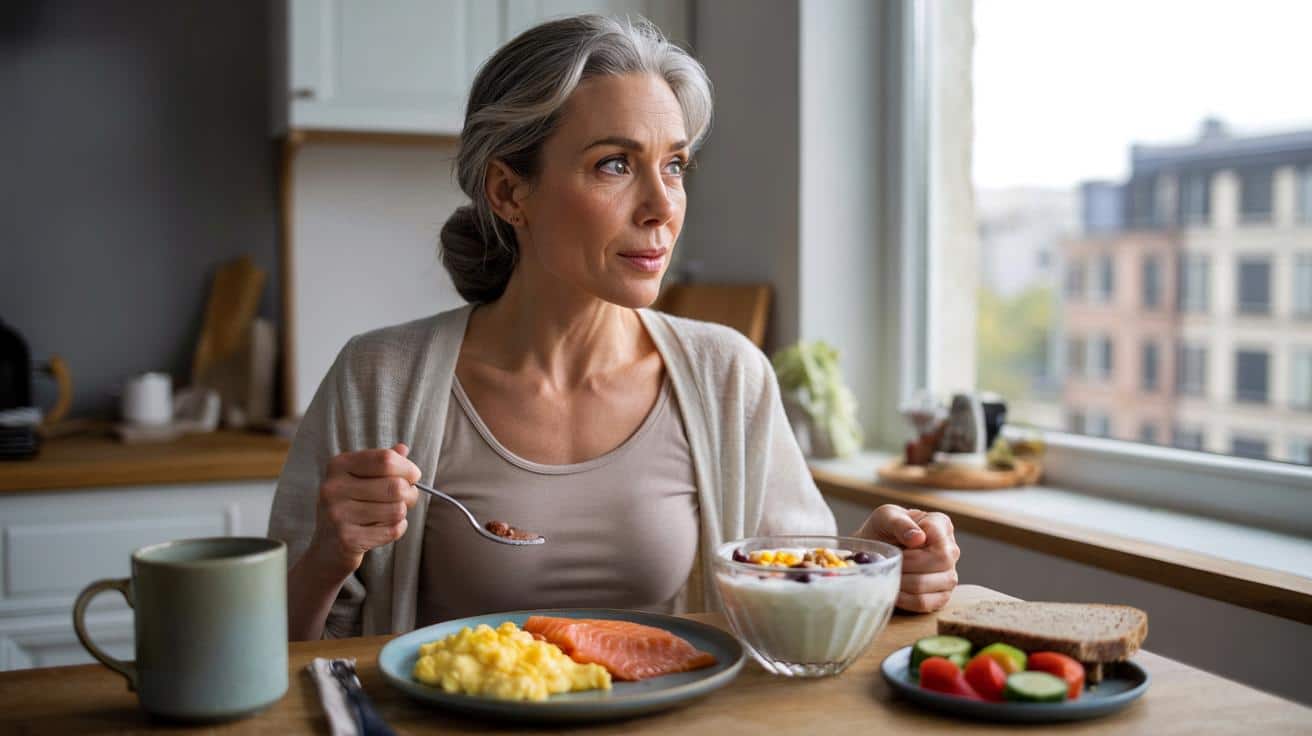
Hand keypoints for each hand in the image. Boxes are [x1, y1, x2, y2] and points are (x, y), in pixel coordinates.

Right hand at [308, 443, 421, 576]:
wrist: (328, 547)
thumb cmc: (351, 505)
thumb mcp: (361, 478)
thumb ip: (382, 462)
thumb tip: (402, 449)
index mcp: (339, 465)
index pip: (386, 459)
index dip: (408, 468)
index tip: (413, 476)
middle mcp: (334, 488)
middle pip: (395, 486)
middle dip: (410, 493)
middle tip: (407, 498)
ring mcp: (337, 514)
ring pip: (397, 510)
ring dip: (402, 513)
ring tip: (391, 513)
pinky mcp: (347, 539)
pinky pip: (392, 531)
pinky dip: (397, 529)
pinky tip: (384, 528)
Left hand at [855, 504, 959, 612]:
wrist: (872, 553)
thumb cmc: (881, 531)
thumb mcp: (885, 517)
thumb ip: (900, 523)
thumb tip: (919, 538)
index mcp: (941, 525)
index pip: (940, 540)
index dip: (916, 549)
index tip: (898, 548)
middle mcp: (951, 550)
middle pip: (941, 562)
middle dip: (908, 566)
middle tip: (889, 564)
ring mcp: (949, 575)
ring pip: (931, 584)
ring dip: (903, 582)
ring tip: (889, 575)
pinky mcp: (940, 596)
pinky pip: (926, 603)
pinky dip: (904, 600)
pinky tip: (893, 591)